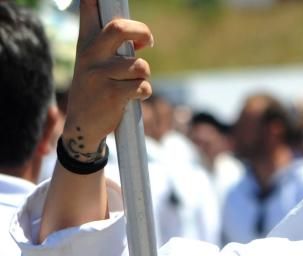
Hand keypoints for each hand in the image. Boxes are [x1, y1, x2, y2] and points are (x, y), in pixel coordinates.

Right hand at [62, 0, 153, 156]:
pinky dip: (143, 92)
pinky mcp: (111, 94)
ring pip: (140, 65)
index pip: (88, 12)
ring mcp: (99, 74)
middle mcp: (89, 55)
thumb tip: (143, 38)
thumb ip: (116, 48)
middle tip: (148, 41)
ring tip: (131, 84)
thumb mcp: (98, 64)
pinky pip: (142, 87)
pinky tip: (130, 97)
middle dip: (141, 32)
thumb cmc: (96, 89)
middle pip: (119, 29)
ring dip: (144, 76)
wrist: (83, 125)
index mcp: (86, 43)